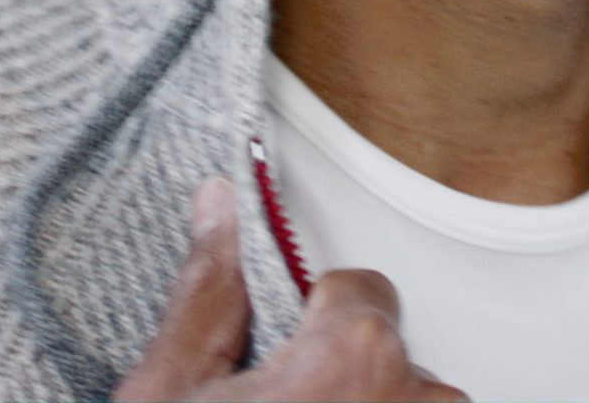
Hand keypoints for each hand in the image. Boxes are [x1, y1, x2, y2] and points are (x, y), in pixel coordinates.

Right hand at [115, 177, 467, 402]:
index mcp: (353, 355)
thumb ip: (205, 296)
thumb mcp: (170, 389)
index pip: (365, 291)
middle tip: (291, 402)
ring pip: (418, 401)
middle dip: (350, 370)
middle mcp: (412, 400)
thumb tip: (215, 205)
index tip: (284, 349)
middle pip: (396, 352)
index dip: (317, 317)